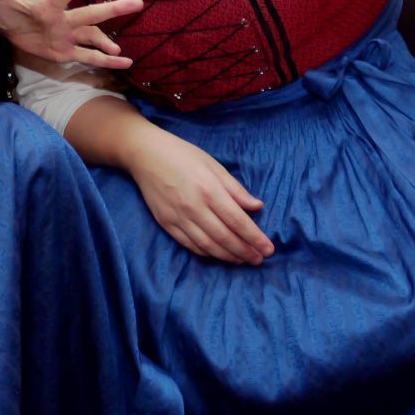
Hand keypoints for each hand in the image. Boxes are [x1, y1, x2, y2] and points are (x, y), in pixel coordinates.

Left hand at [0, 0, 141, 69]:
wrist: (10, 27)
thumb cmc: (7, 9)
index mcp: (49, 5)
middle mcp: (64, 19)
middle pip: (91, 13)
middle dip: (113, 9)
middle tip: (137, 3)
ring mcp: (68, 36)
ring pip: (94, 36)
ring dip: (109, 42)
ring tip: (123, 50)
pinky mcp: (66, 52)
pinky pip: (88, 57)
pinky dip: (105, 62)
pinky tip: (124, 64)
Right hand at [125, 125, 270, 264]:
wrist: (145, 154)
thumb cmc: (183, 155)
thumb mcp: (214, 165)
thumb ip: (236, 189)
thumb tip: (257, 207)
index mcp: (209, 190)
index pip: (238, 221)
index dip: (255, 238)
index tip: (268, 249)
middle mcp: (194, 207)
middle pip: (225, 237)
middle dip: (245, 252)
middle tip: (259, 260)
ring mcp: (178, 218)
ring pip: (208, 246)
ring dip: (228, 256)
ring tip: (242, 260)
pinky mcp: (166, 223)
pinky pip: (189, 245)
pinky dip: (206, 253)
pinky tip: (218, 254)